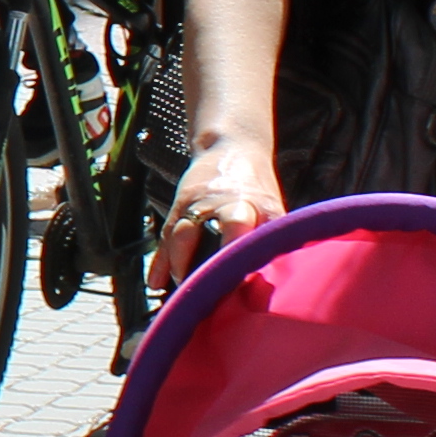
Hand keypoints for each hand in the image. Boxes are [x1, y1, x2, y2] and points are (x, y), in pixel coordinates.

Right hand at [152, 138, 280, 292]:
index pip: (254, 232)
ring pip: (183, 235)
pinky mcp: (180, 205)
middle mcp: (228, 203)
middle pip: (222, 227)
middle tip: (209, 288)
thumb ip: (274, 239)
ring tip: (183, 290)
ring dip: (180, 264)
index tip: (244, 281)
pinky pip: (166, 236)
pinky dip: (160, 261)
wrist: (230, 146)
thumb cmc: (255, 189)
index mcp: (257, 206)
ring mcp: (199, 203)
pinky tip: (155, 282)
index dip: (246, 252)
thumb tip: (280, 280)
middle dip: (213, 259)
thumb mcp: (273, 209)